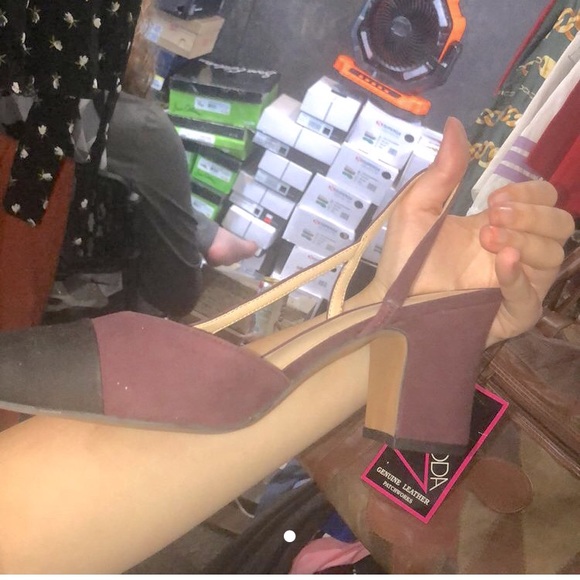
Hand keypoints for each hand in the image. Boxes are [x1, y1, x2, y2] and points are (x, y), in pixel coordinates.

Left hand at [369, 117, 574, 345]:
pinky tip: (503, 260)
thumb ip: (442, 171)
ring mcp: (515, 283)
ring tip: (488, 238)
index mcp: (498, 225)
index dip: (529, 194)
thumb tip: (455, 124)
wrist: (391, 299)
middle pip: (560, 224)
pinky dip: (520, 276)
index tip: (494, 197)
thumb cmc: (404, 257)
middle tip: (492, 217)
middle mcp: (514, 252)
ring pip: (554, 255)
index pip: (543, 200)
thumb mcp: (418, 207)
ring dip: (526, 238)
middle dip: (531, 214)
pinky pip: (533, 297)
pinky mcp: (508, 313)